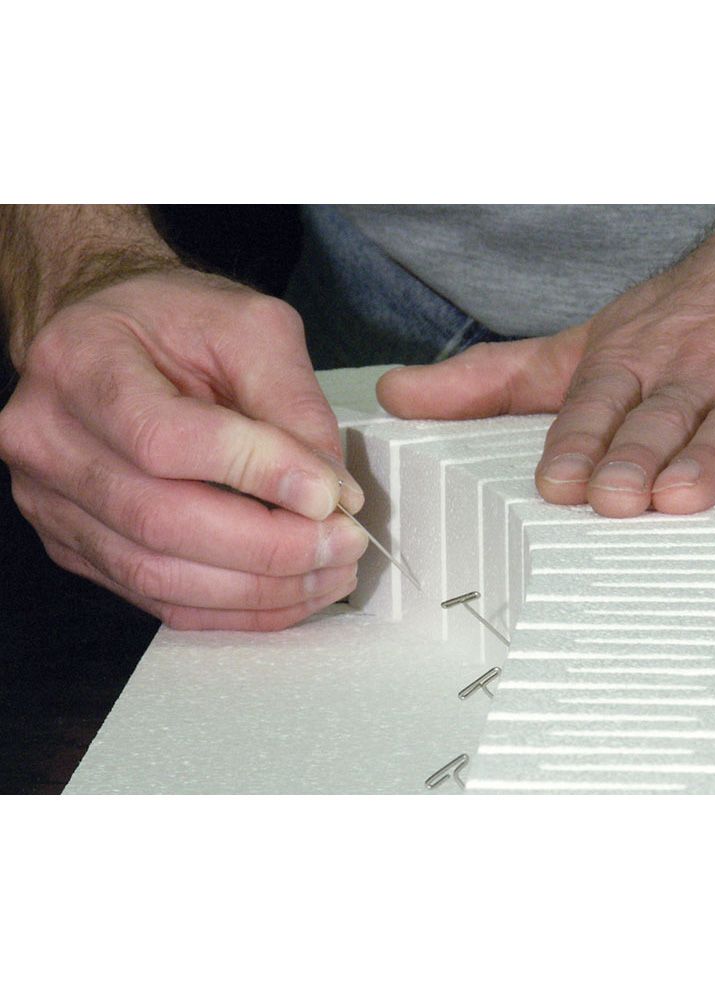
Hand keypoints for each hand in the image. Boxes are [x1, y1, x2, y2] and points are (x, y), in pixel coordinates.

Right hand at [0, 269, 367, 629]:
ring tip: (330, 574)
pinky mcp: (77, 546)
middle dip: (271, 547)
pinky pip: (158, 601)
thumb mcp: (249, 328)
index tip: (330, 493)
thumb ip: (291, 401)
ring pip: (160, 576)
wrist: (109, 338)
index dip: (255, 475)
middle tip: (345, 544)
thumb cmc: (176, 322)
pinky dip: (233, 610)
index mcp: (82, 365)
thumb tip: (333, 492)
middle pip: (160, 521)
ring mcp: (54, 503)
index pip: (163, 439)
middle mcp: (49, 440)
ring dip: (260, 590)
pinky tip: (288, 595)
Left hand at [377, 206, 714, 516]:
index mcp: (636, 356)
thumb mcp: (592, 337)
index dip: (576, 442)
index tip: (555, 483)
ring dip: (704, 457)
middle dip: (634, 457)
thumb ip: (498, 378)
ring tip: (680, 494)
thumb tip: (402, 396)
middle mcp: (698, 368)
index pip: (597, 401)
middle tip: (613, 497)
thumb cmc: (703, 306)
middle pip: (661, 418)